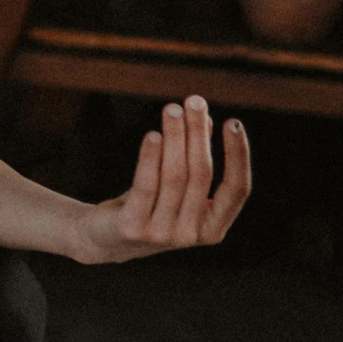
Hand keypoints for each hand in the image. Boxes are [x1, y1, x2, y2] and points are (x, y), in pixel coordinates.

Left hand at [73, 95, 250, 264]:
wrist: (104, 239)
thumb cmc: (150, 205)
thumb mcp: (176, 185)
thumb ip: (193, 156)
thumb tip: (204, 118)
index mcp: (212, 228)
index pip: (238, 190)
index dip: (238, 155)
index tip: (233, 122)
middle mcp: (191, 235)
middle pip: (201, 175)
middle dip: (198, 134)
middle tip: (194, 102)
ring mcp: (162, 234)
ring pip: (174, 177)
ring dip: (174, 138)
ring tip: (172, 109)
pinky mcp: (132, 228)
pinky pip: (145, 186)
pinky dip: (150, 158)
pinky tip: (153, 135)